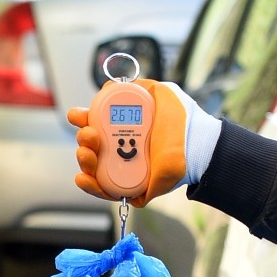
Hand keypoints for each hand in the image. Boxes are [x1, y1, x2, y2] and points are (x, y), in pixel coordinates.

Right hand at [66, 80, 219, 206]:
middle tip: (90, 134)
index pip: (97, 124)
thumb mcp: (162, 94)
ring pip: (94, 168)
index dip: (83, 119)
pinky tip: (84, 177)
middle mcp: (123, 149)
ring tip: (88, 153)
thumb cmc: (184, 121)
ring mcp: (126, 169)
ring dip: (84, 159)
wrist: (198, 146)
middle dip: (83, 138)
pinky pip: (105, 191)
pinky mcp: (132, 189)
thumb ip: (140, 86)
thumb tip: (113, 85)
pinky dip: (90, 186)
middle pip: (91, 146)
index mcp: (126, 128)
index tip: (78, 115)